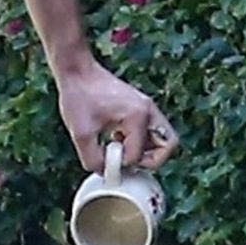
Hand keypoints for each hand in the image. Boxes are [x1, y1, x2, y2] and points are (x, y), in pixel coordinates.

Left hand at [56, 55, 177, 174]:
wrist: (77, 71)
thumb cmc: (79, 96)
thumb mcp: (81, 133)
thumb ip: (93, 159)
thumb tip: (105, 173)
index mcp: (138, 115)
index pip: (139, 154)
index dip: (122, 164)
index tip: (106, 162)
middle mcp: (149, 110)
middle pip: (168, 145)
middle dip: (151, 160)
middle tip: (129, 162)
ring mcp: (147, 107)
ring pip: (163, 138)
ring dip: (147, 150)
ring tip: (122, 150)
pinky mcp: (141, 107)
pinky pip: (151, 131)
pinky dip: (140, 141)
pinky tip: (118, 139)